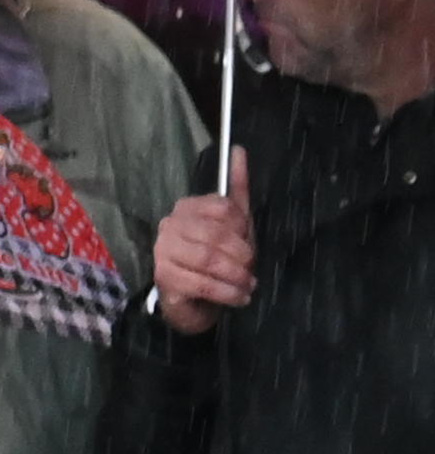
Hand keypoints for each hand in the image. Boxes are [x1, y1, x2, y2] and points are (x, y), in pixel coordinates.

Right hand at [148, 152, 252, 332]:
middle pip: (216, 235)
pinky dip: (227, 292)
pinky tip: (239, 297)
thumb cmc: (218, 261)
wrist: (196, 302)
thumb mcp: (235, 226)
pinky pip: (202, 282)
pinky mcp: (164, 276)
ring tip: (248, 285)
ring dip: (237, 276)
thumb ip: (238, 190)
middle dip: (242, 255)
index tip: (248, 244)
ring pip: (209, 259)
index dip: (243, 229)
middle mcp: (170, 224)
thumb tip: (239, 151)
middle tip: (251, 270)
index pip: (223, 208)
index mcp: (188, 207)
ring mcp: (163, 250)